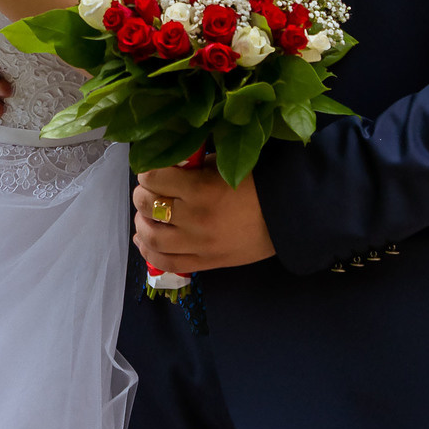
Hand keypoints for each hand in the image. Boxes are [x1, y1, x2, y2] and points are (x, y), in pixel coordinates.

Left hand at [132, 165, 276, 273]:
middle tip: (148, 190)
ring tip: (145, 214)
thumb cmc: (257, 184)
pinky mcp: (205, 262)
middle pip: (148, 205)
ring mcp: (199, 244)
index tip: (151, 170)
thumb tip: (165, 165)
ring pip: (152, 236)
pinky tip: (144, 240)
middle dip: (142, 194)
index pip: (153, 178)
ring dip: (141, 222)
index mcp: (201, 188)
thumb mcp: (223, 166)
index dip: (147, 171)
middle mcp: (195, 218)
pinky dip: (148, 251)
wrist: (287, 217)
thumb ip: (192, 167)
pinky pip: (167, 262)